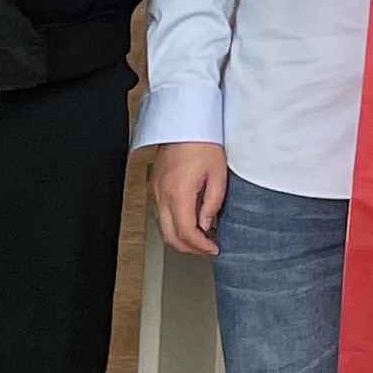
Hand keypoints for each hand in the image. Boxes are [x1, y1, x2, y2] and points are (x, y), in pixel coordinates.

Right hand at [151, 139, 228, 255]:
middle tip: (208, 248)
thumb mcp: (218, 174)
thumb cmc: (202, 142)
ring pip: (163, 227)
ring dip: (181, 237)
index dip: (200, 247)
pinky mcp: (155, 187)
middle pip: (169, 236)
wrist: (185, 123)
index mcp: (178, 192)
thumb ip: (213, 203)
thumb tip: (206, 224)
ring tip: (203, 235)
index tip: (213, 248)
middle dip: (189, 248)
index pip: (185, 232)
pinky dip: (174, 224)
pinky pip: (161, 214)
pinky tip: (191, 221)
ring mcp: (155, 191)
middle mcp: (162, 195)